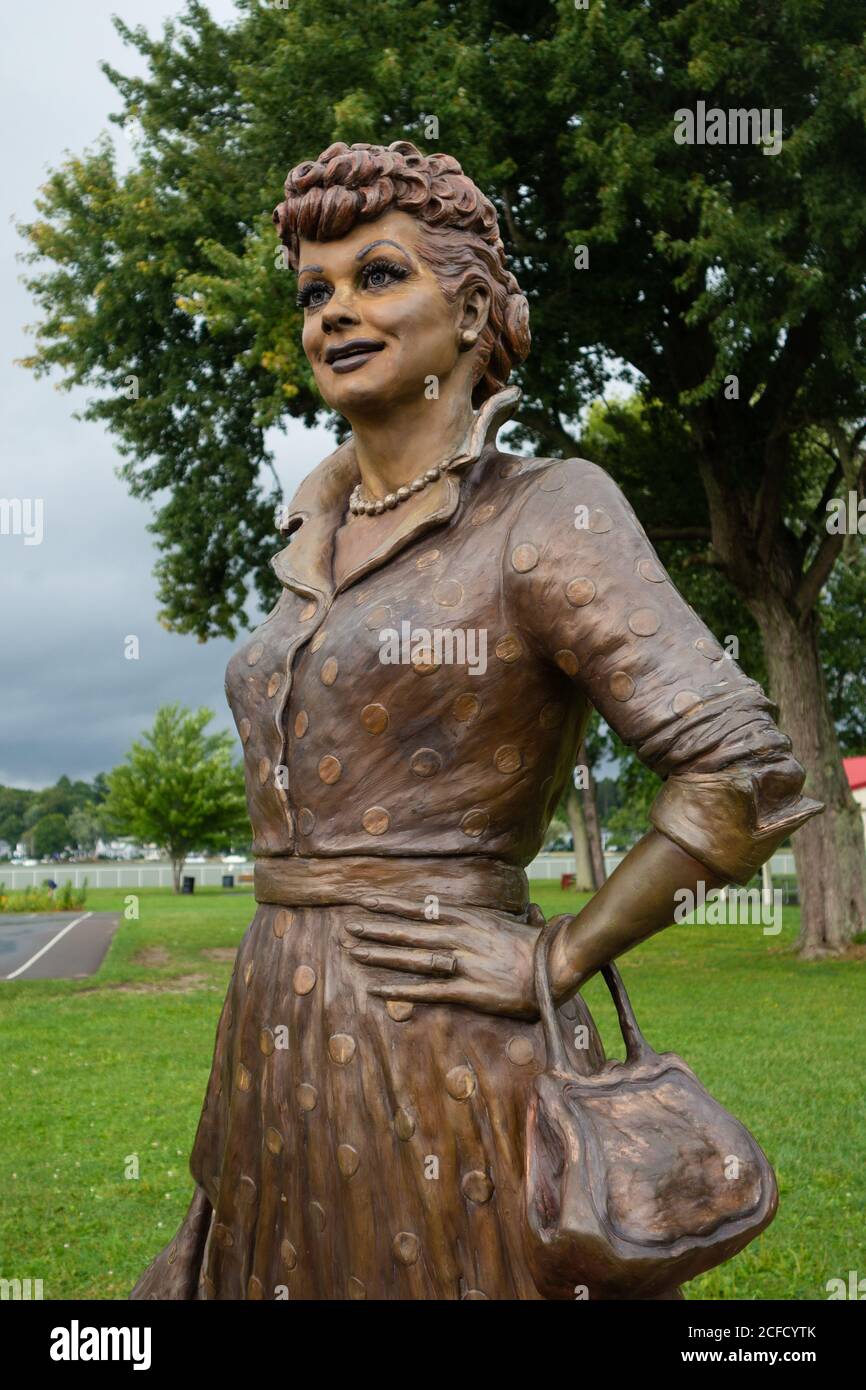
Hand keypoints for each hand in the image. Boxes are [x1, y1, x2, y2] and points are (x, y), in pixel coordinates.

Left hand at [341, 895, 545, 1020]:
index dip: (391, 906)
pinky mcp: (468, 991)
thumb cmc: (534, 945)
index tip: (365, 902)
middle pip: (410, 931)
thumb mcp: (507, 922)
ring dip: (382, 955)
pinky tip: (377, 990)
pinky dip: (400, 990)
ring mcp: (463, 964)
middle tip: (349, 927)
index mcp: (468, 918)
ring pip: (413, 958)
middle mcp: (460, 937)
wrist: (556, 966)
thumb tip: (493, 912)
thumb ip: (489, 918)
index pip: (420, 909)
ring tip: (355, 953)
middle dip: (377, 929)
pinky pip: (427, 991)